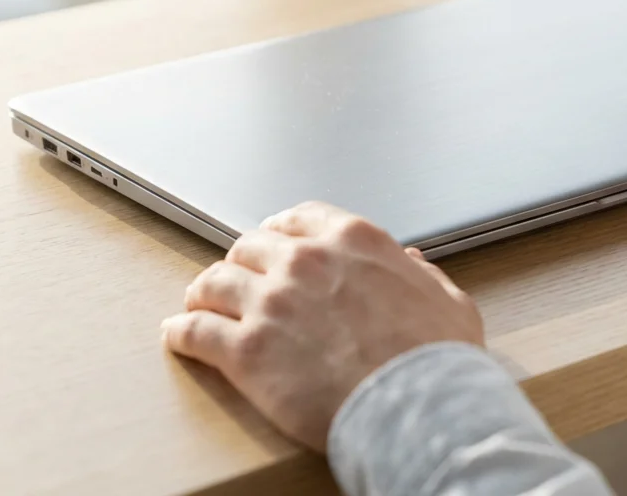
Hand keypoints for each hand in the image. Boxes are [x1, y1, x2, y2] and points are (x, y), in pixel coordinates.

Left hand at [161, 201, 483, 450]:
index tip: (273, 244)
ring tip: (199, 305)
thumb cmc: (437, 359)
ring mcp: (271, 302)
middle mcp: (305, 261)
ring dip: (205, 293)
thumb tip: (411, 262)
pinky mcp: (245, 350)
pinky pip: (194, 331)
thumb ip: (422, 276)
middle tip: (238, 282)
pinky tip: (179, 336)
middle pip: (250, 247)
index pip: (298, 219)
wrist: (418, 407)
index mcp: (354, 240)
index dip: (280, 232)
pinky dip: (182, 332)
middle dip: (242, 264)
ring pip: (214, 282)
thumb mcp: (447, 301)